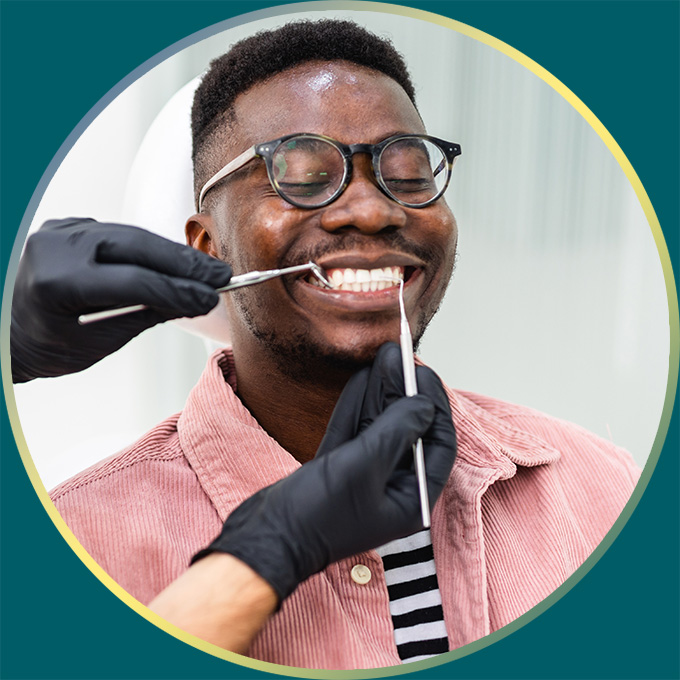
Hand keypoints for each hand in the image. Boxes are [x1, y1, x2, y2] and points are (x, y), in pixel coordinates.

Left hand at [10, 218, 231, 381]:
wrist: (8, 331)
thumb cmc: (46, 347)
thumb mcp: (97, 343)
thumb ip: (145, 316)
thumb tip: (192, 301)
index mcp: (57, 283)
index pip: (135, 281)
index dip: (179, 291)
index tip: (210, 299)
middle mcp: (57, 247)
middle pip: (138, 247)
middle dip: (185, 263)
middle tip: (221, 275)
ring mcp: (62, 231)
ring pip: (133, 235)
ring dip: (173, 254)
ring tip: (207, 270)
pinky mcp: (70, 227)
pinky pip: (120, 233)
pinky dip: (150, 249)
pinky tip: (176, 262)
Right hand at [192, 343, 456, 602]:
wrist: (266, 537)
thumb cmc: (318, 514)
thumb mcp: (364, 465)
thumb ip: (396, 430)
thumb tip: (424, 404)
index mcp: (411, 498)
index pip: (437, 444)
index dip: (434, 406)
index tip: (425, 374)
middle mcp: (392, 487)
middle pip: (408, 430)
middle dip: (405, 392)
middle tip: (402, 357)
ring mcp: (364, 477)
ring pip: (379, 426)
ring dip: (382, 391)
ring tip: (386, 356)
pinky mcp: (338, 468)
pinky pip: (355, 430)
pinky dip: (358, 404)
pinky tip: (363, 376)